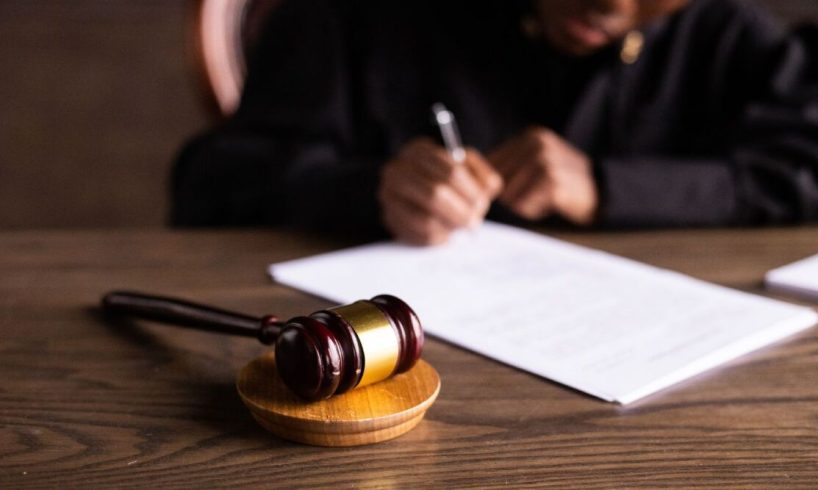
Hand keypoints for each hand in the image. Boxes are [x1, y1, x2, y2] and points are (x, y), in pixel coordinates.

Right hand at [378, 138, 501, 244]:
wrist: (419, 195)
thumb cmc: (449, 182)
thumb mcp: (469, 170)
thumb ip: (483, 175)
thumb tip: (487, 188)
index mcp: (419, 150)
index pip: (451, 171)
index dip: (471, 192)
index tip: (481, 204)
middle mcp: (397, 169)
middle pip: (436, 194)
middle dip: (461, 212)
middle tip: (474, 222)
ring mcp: (388, 195)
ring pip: (425, 218)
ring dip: (450, 227)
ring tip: (460, 227)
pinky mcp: (389, 218)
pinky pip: (417, 234)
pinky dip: (438, 238)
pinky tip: (446, 234)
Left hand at [488, 127, 597, 224]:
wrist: (601, 193)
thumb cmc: (562, 182)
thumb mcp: (537, 163)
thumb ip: (509, 166)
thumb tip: (472, 179)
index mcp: (530, 136)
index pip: (490, 162)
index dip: (493, 183)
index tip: (506, 192)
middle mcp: (537, 144)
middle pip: (497, 180)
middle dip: (510, 195)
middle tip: (534, 194)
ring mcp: (546, 161)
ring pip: (508, 195)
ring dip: (522, 204)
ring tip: (543, 197)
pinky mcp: (552, 182)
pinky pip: (523, 205)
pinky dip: (533, 211)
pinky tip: (550, 203)